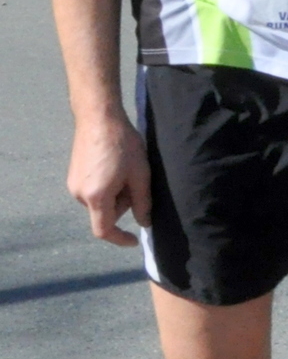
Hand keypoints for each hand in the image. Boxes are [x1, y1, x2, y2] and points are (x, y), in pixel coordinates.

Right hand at [65, 112, 149, 245]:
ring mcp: (73, 184)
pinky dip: (107, 187)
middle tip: (137, 183)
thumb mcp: (140, 175)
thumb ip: (143, 203)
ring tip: (127, 171)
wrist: (99, 118)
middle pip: (104, 213)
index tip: (135, 240)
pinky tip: (116, 167)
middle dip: (124, 204)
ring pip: (100, 201)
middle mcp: (79, 194)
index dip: (120, 239)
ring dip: (116, 194)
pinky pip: (93, 191)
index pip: (104, 230)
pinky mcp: (73, 175)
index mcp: (95, 197)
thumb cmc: (123, 146)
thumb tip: (144, 223)